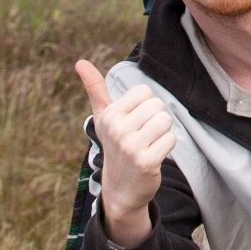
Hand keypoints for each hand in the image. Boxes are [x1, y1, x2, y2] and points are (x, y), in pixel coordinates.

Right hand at [75, 62, 175, 247]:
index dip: (144, 105)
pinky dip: (167, 146)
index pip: (144, 91)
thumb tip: (80, 62)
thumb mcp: (103, 117)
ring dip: (163, 132)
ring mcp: (131, 147)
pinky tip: (154, 156)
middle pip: (157, 105)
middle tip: (143, 135)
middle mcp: (118, 129)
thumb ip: (95, 89)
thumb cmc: (115, 144)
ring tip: (149, 144)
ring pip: (166, 120)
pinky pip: (171, 139)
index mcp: (109, 115)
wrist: (120, 188)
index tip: (135, 121)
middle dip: (155, 118)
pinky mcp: (146, 162)